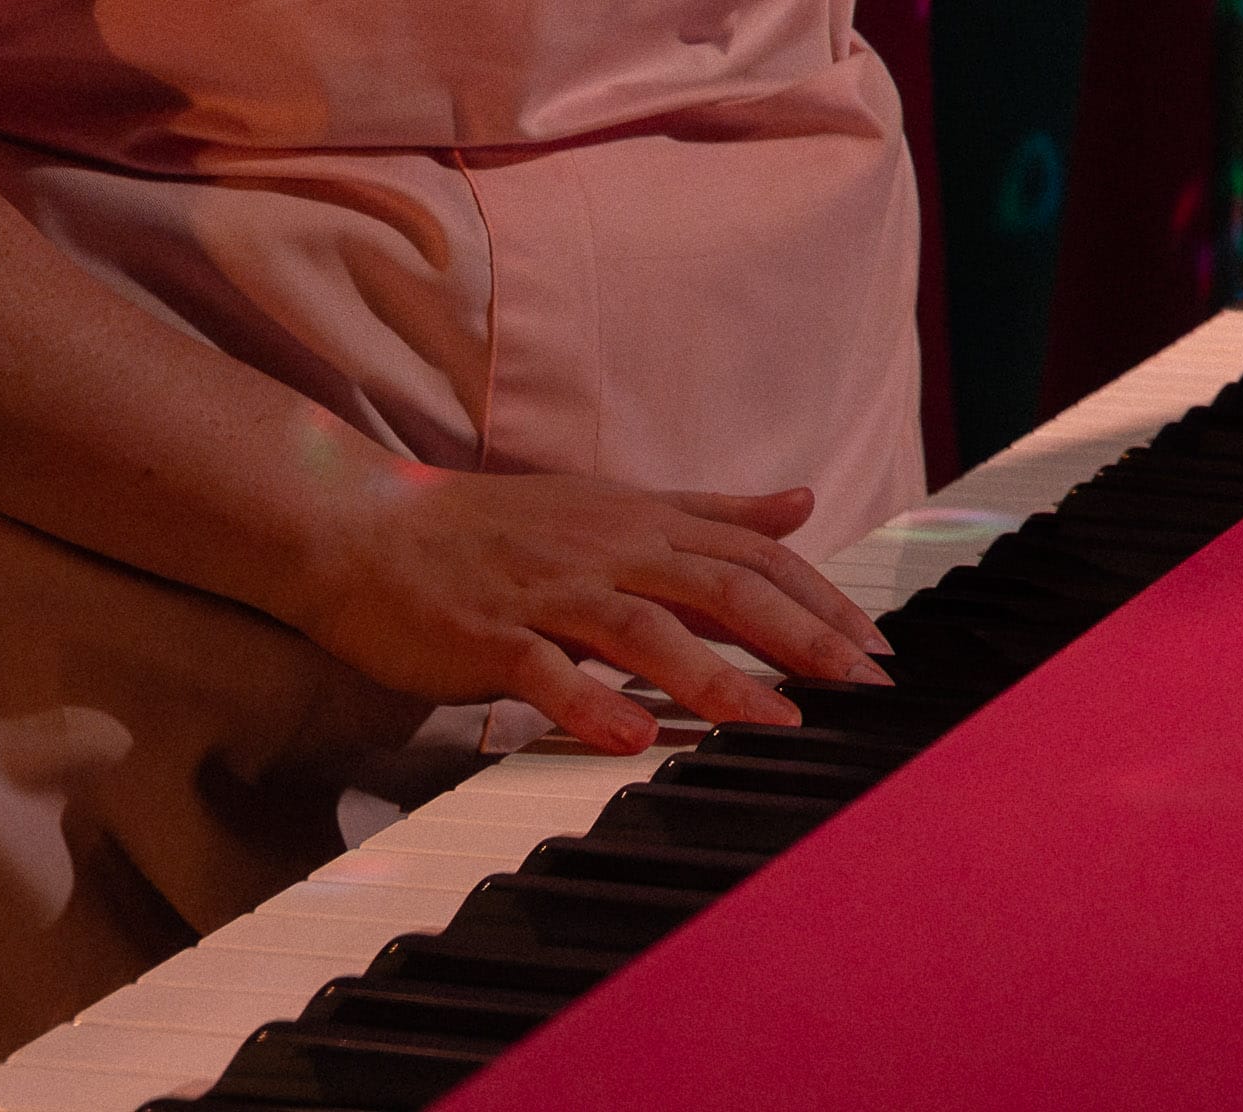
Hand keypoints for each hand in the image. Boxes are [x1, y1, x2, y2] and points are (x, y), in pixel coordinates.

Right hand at [273, 460, 892, 751]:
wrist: (365, 527)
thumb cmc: (495, 527)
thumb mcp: (614, 505)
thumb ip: (711, 511)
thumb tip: (802, 502)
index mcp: (641, 522)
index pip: (752, 555)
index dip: (820, 597)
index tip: (876, 647)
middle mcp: (607, 550)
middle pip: (720, 587)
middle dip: (800, 636)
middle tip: (862, 684)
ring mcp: (547, 592)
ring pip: (645, 631)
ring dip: (716, 678)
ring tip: (776, 722)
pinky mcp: (488, 635)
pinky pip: (545, 672)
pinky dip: (590, 704)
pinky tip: (632, 740)